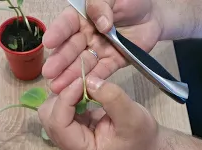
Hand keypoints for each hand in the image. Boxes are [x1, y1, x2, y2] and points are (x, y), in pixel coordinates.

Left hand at [38, 76, 158, 149]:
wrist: (148, 144)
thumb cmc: (142, 135)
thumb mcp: (132, 115)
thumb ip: (111, 97)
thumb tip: (89, 80)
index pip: (59, 124)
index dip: (65, 99)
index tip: (81, 81)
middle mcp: (71, 147)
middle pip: (49, 118)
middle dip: (61, 97)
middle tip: (81, 82)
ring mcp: (72, 138)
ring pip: (52, 112)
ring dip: (65, 95)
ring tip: (84, 85)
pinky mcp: (76, 128)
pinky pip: (63, 110)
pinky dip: (71, 97)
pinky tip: (85, 91)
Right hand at [42, 0, 162, 93]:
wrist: (152, 16)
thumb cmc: (131, 1)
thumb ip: (102, 6)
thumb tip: (101, 24)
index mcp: (83, 16)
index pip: (67, 24)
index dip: (58, 33)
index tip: (49, 43)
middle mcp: (87, 35)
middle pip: (72, 48)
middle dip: (60, 61)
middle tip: (49, 73)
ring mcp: (99, 50)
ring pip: (84, 63)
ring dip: (71, 75)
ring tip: (58, 87)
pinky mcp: (112, 61)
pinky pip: (103, 70)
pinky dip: (94, 79)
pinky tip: (83, 88)